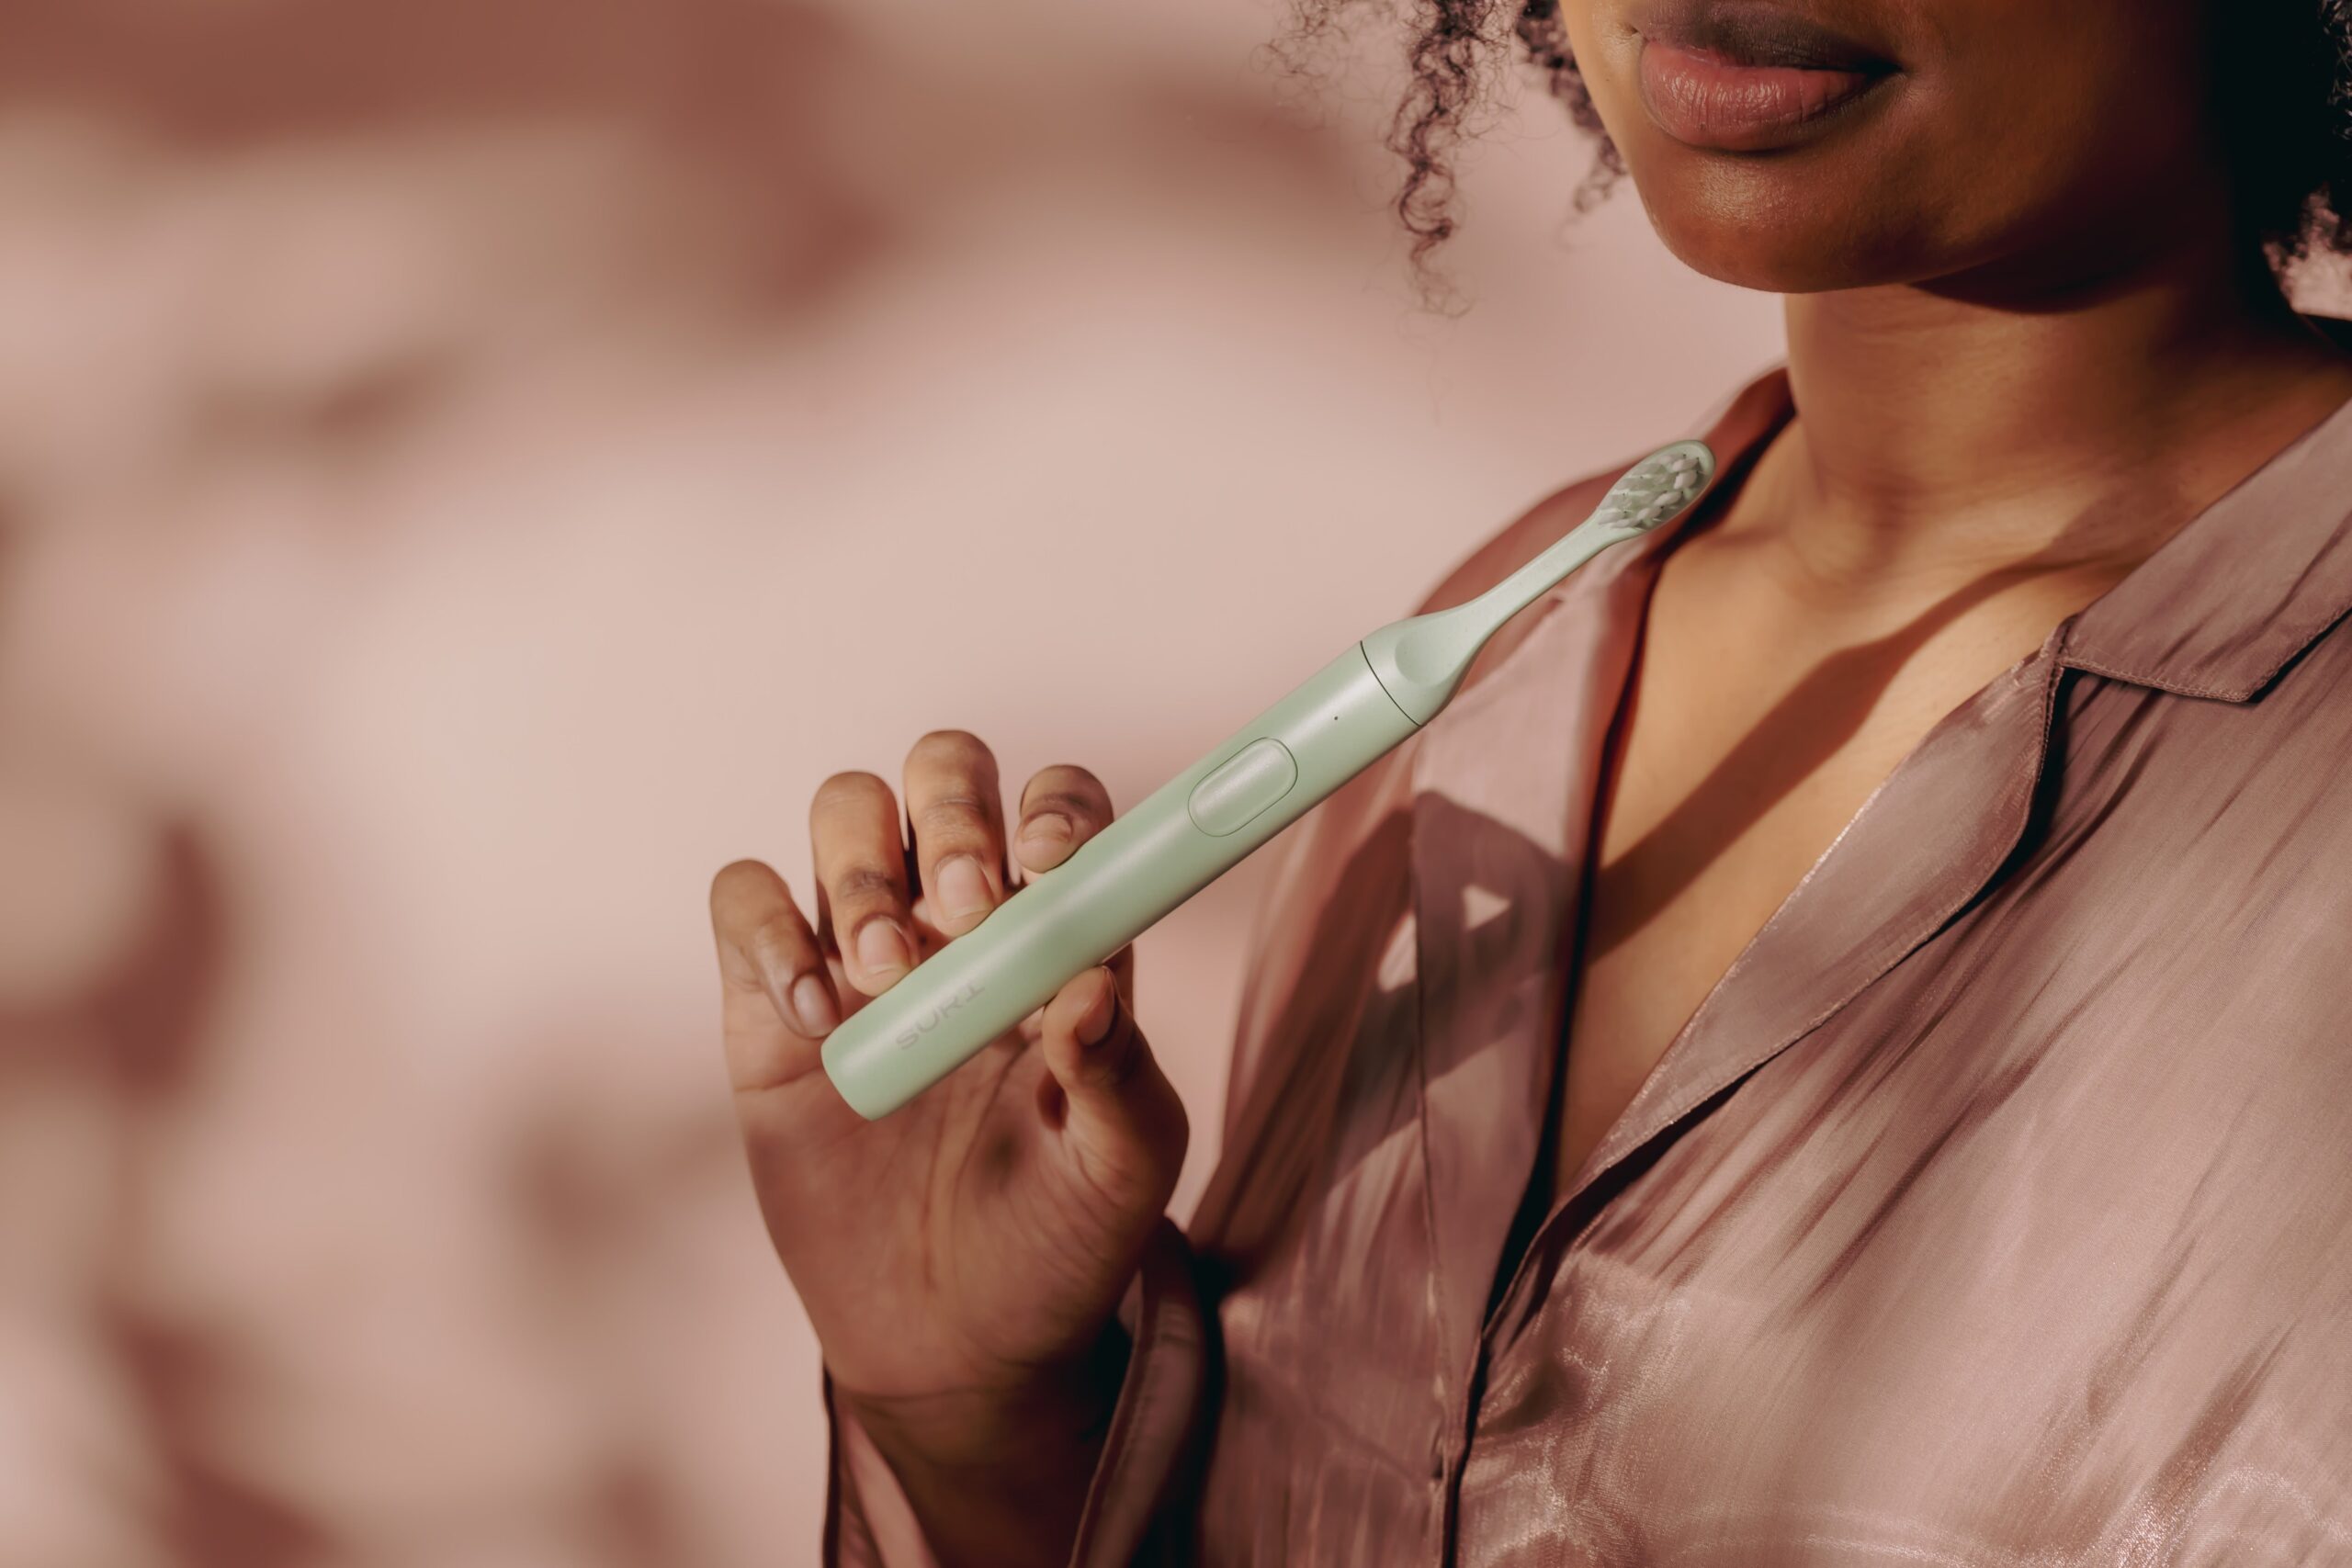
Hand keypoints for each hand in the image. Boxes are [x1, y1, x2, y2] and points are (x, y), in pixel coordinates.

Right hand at [708, 729, 1189, 1468]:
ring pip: (844, 808)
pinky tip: (818, 1023)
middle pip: (944, 772)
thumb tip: (1094, 986)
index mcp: (1060, 933)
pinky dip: (769, 932)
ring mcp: (860, 951)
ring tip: (888, 978)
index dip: (1056, 808)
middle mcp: (961, 917)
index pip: (1060, 809)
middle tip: (964, 907)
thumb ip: (1121, 1075)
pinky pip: (744, 897)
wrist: (957, 1341)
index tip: (1051, 862)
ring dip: (863, 868)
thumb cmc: (1059, 1236)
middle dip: (953, 812)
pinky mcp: (768, 1003)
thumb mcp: (1123, 1169)